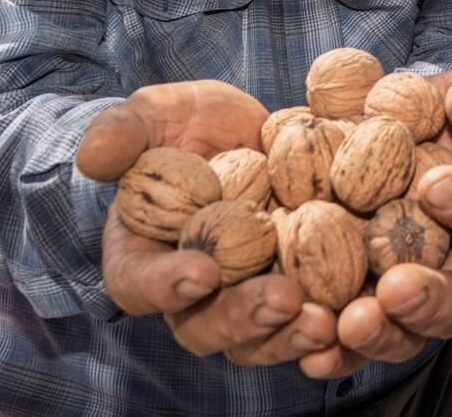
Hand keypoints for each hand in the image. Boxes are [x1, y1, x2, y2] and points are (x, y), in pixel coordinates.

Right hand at [78, 80, 342, 364]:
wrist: (250, 128)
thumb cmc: (187, 125)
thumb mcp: (155, 115)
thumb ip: (124, 132)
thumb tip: (92, 156)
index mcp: (143, 257)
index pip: (141, 284)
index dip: (166, 285)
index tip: (201, 272)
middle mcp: (192, 293)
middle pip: (207, 325)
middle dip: (243, 318)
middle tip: (280, 299)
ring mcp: (246, 297)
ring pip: (261, 337)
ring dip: (291, 334)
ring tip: (324, 320)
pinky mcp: (297, 291)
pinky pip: (310, 322)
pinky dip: (334, 329)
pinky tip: (359, 314)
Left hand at [299, 69, 451, 379]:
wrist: (368, 136)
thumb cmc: (421, 115)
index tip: (436, 187)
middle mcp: (446, 266)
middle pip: (451, 300)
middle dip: (426, 298)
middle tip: (396, 288)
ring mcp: (398, 297)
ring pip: (402, 334)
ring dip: (379, 334)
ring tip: (350, 323)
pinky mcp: (348, 309)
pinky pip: (343, 346)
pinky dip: (329, 354)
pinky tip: (310, 354)